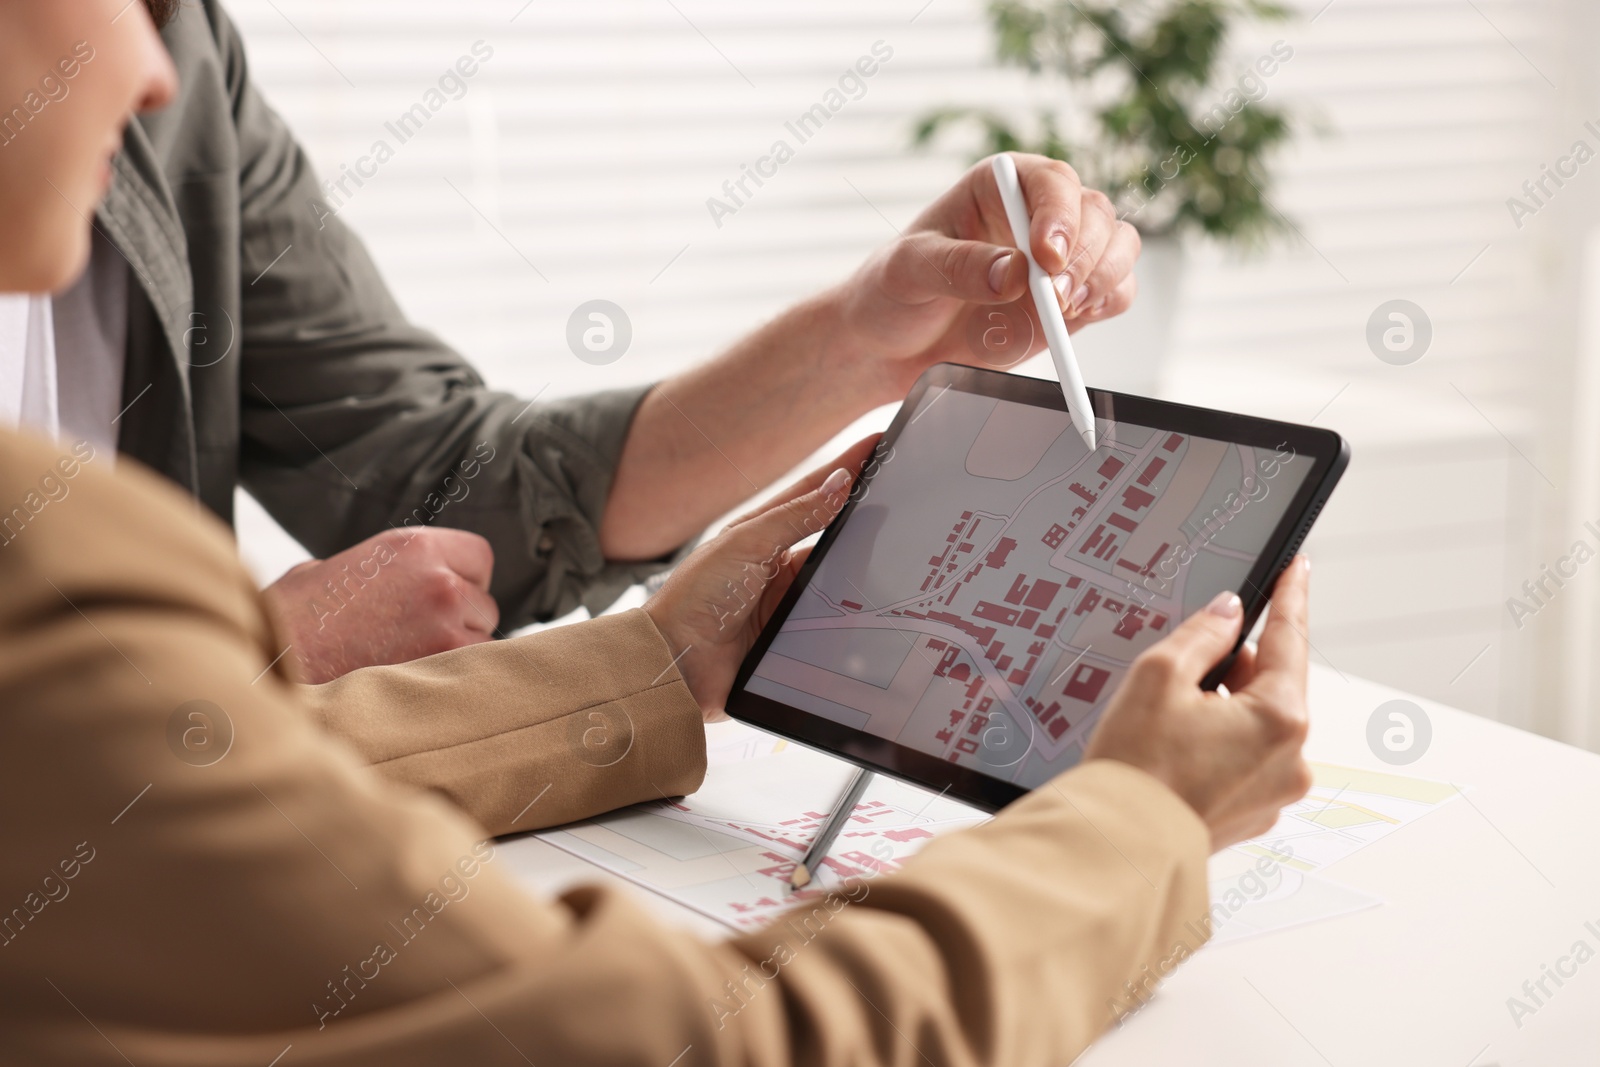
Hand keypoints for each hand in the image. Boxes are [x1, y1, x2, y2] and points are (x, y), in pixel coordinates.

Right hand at [261, 527, 498, 683]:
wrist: (273, 660)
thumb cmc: (295, 617)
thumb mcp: (337, 566)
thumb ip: (385, 568)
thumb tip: (400, 580)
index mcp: (415, 546)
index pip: (480, 557)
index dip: (465, 580)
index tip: (446, 598)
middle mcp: (439, 578)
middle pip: (484, 603)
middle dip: (462, 621)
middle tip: (419, 638)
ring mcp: (446, 621)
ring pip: (483, 640)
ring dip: (459, 652)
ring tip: (412, 661)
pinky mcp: (444, 661)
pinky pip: (474, 668)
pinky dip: (454, 677)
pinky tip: (418, 679)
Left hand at [643, 437, 879, 720]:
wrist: (677, 663)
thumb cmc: (697, 597)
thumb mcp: (746, 544)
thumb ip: (795, 515)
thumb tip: (839, 482)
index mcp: (763, 532)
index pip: (815, 492)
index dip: (847, 468)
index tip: (880, 445)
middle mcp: (779, 563)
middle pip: (834, 536)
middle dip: (866, 519)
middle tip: (906, 497)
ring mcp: (789, 599)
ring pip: (840, 578)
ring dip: (864, 569)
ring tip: (906, 548)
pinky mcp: (797, 634)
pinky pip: (836, 619)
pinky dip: (855, 612)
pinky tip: (880, 604)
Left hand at [828, 153, 1140, 400]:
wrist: (893, 345)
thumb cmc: (894, 293)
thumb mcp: (908, 271)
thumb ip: (959, 267)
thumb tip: (1014, 272)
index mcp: (998, 187)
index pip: (1049, 182)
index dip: (1058, 215)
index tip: (1045, 258)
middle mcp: (1037, 214)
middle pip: (1094, 212)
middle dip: (1084, 255)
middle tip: (1055, 297)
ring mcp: (1061, 257)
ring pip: (1118, 245)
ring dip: (1104, 276)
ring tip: (1064, 308)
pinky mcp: (1073, 299)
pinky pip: (1116, 289)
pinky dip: (1110, 300)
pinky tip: (1079, 315)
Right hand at [1083, 557, 1312, 850]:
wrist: (1116, 847)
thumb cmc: (1136, 769)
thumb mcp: (1159, 677)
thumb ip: (1202, 635)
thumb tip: (1228, 613)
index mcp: (1279, 719)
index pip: (1290, 638)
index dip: (1290, 596)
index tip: (1298, 567)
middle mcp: (1290, 760)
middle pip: (1270, 686)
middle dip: (1232, 668)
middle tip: (1181, 669)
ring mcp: (1273, 794)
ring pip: (1254, 725)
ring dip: (1222, 710)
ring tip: (1165, 722)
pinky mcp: (1250, 816)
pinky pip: (1242, 762)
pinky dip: (1215, 747)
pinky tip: (1172, 752)